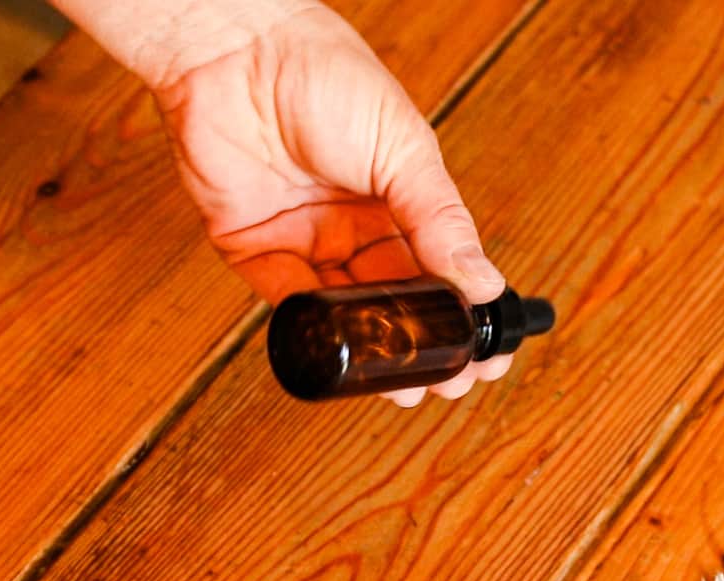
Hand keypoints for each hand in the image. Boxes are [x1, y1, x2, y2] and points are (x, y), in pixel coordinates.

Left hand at [56, 0, 511, 404]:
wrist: (238, 54)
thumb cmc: (326, 76)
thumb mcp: (403, 150)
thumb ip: (440, 221)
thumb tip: (484, 284)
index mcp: (399, 198)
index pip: (438, 268)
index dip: (459, 313)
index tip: (484, 354)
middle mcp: (353, 224)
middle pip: (393, 299)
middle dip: (420, 344)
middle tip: (445, 382)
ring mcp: (304, 238)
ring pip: (344, 311)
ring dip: (371, 349)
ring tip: (401, 385)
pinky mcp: (253, 248)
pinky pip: (287, 301)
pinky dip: (313, 329)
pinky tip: (344, 353)